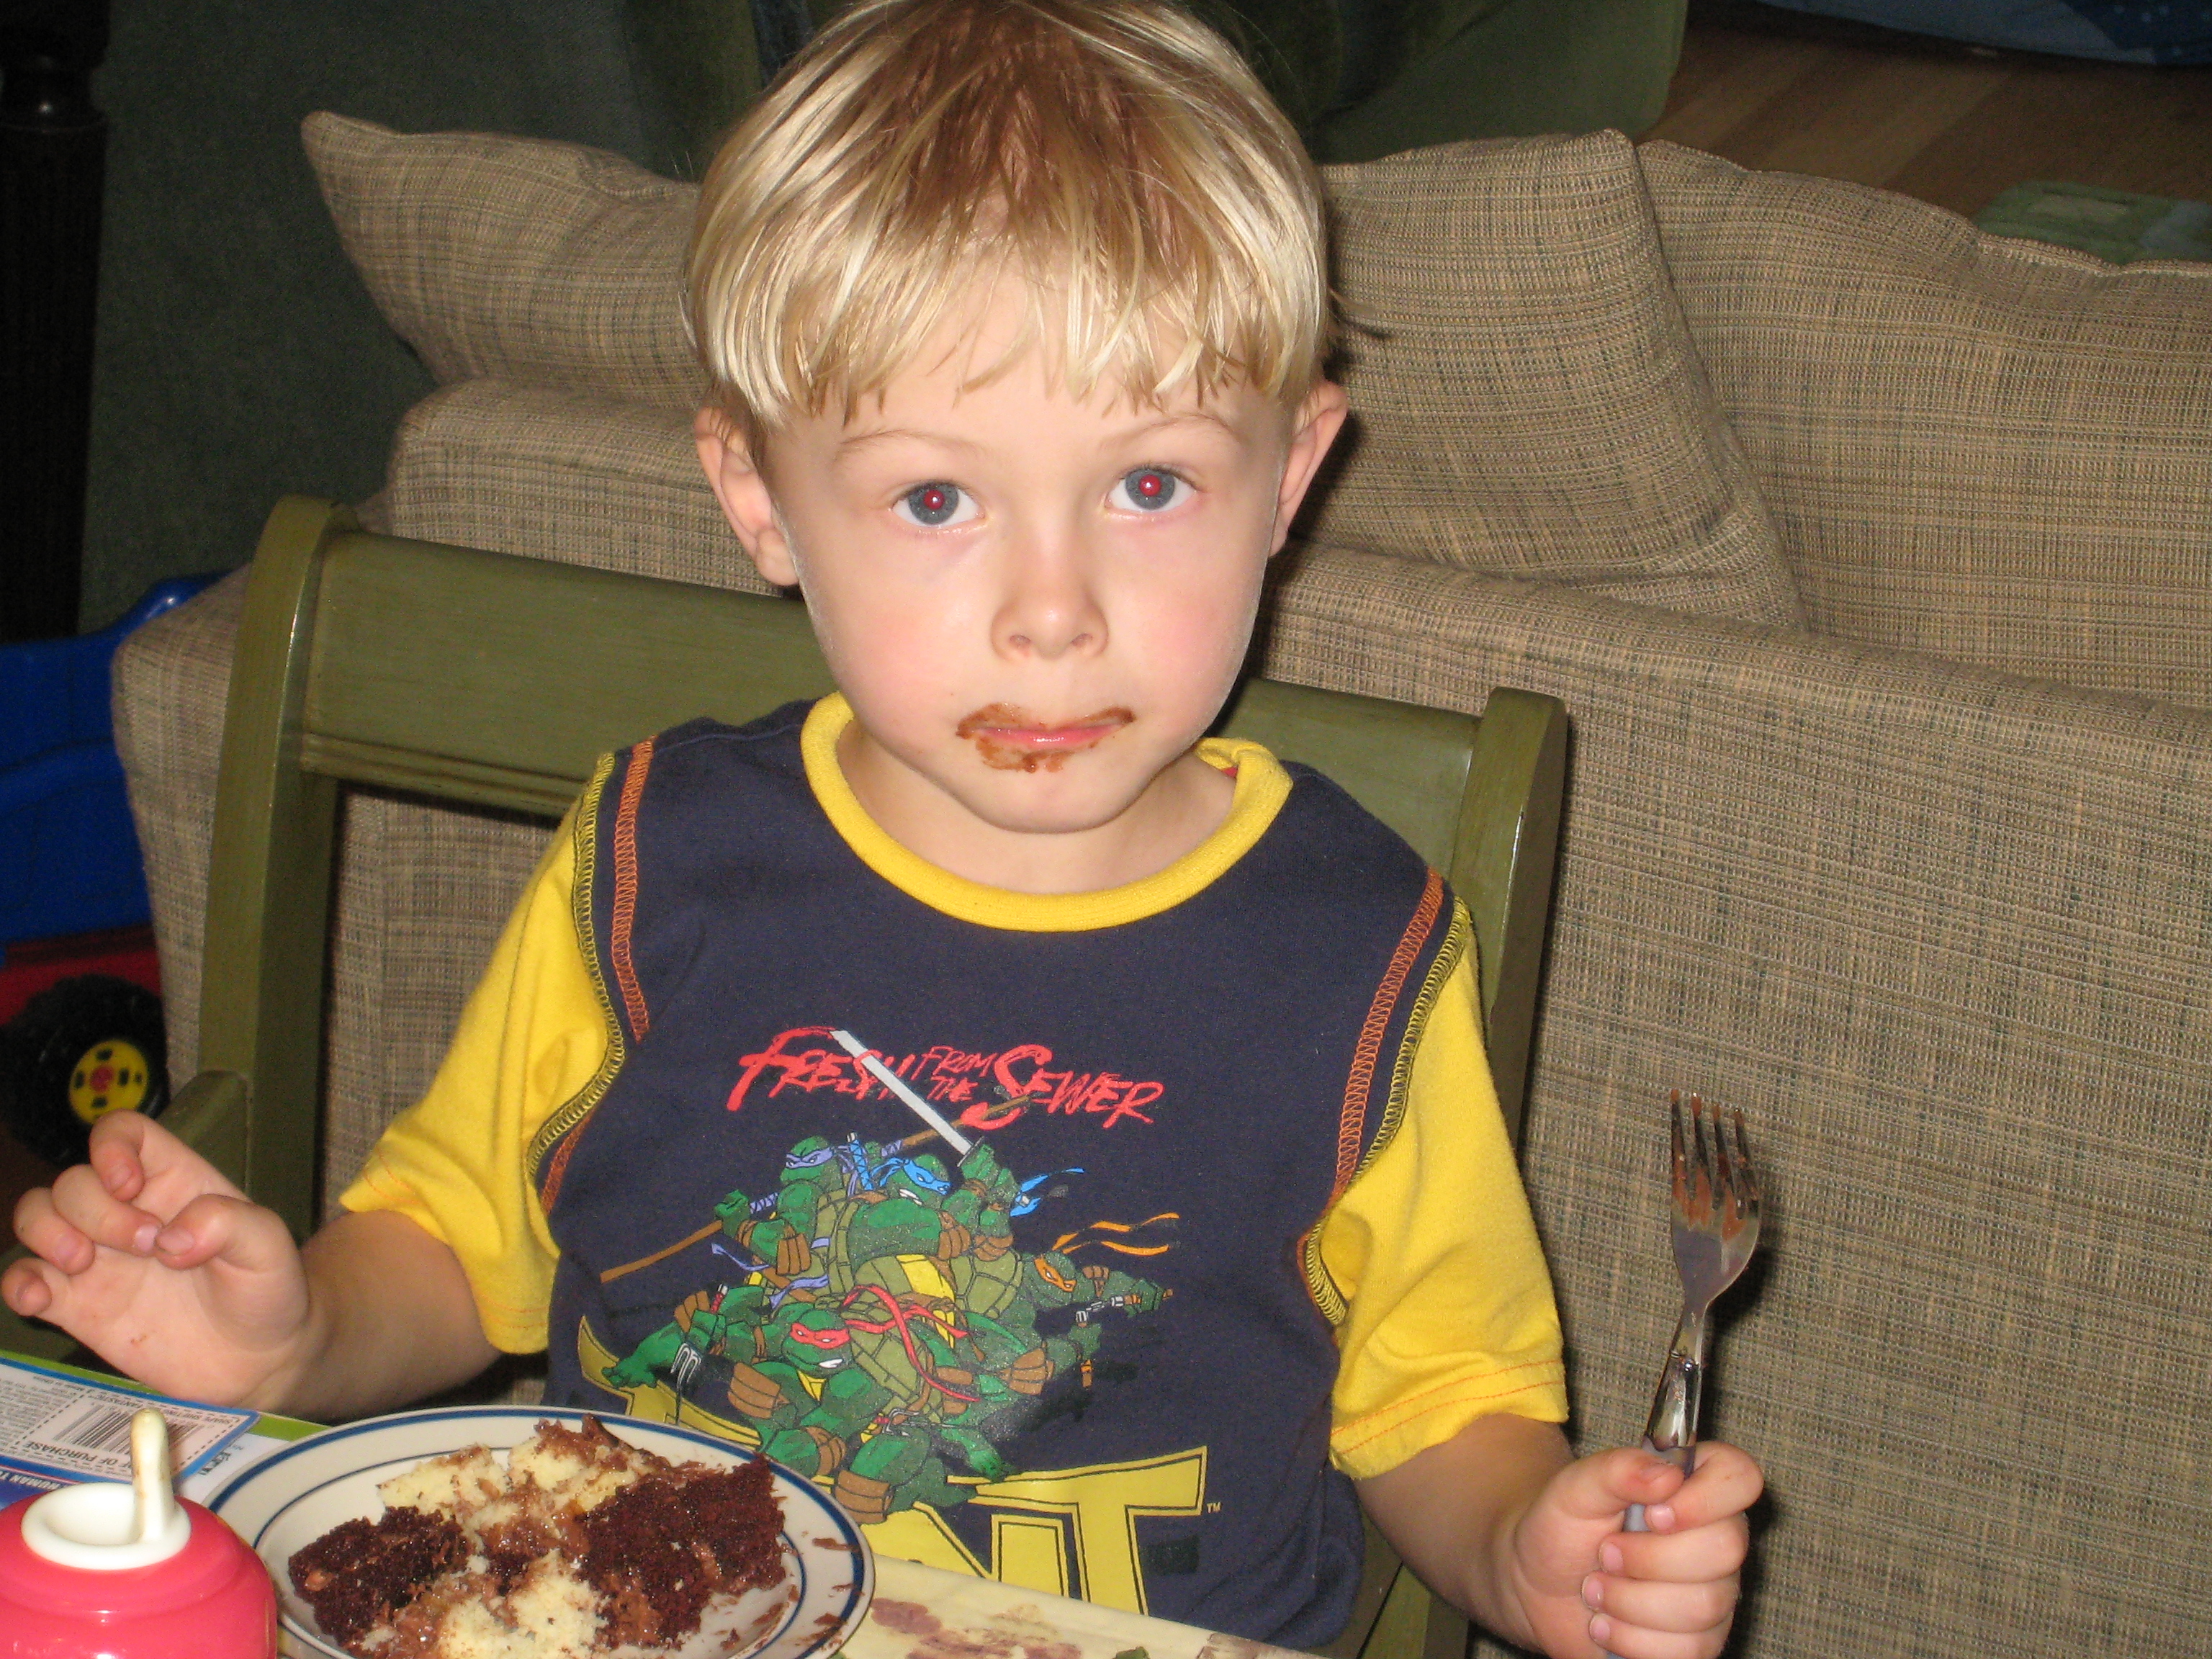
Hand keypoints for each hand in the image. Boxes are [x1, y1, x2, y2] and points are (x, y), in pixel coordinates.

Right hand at [4, 1111, 313, 1405]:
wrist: (256, 1359)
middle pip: (73, 1181)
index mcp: (172, 1182)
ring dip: (46, 1233)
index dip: (110, 1146)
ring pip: (36, 1217)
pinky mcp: (77, 1305)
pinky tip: (39, 1299)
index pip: (120, 1132)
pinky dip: (18, 1283)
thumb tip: (171, 1240)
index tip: (128, 1184)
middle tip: (144, 1247)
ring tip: (84, 1265)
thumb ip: (230, 1225)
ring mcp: (98, 1257)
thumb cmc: (266, 1290)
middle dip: (95, 1210)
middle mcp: (126, 1212)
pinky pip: (24, 1281)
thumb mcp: (269, 1246)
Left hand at [1507, 1442, 1762, 1658]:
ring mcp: (1713, 1593)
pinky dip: (1632, 1640)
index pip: (1739, 1476)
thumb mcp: (1575, 1487)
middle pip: (1726, 1549)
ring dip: (1630, 1601)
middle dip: (1648, 1558)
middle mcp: (1714, 1538)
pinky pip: (1687, 1651)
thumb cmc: (1563, 1526)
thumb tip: (1666, 1474)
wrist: (1538, 1584)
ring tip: (1596, 1589)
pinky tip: (1606, 1624)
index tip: (1654, 1514)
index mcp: (1692, 1485)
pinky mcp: (1699, 1641)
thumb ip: (1616, 1469)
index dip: (1707, 1497)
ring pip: (1703, 1607)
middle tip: (1604, 1554)